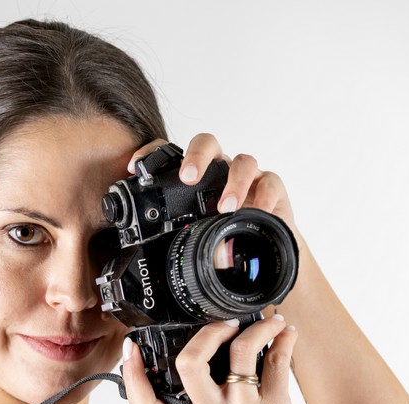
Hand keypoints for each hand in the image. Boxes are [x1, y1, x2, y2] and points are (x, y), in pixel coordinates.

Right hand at [122, 315, 325, 403]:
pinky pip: (279, 362)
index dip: (131, 375)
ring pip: (241, 351)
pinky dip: (285, 339)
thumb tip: (216, 368)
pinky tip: (287, 333)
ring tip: (266, 320)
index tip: (130, 349)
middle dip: (206, 332)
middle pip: (189, 364)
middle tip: (222, 325)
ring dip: (258, 326)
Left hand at [128, 133, 297, 236]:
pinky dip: (264, 197)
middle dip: (197, 156)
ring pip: (242, 162)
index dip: (154, 154)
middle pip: (208, 144)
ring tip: (226, 208)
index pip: (173, 154)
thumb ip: (175, 237)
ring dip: (234, 182)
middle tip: (188, 177)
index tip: (137, 168)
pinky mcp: (271, 187)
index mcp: (197, 178)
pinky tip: (258, 211)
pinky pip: (270, 183)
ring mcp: (247, 177)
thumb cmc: (225, 236)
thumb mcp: (197, 236)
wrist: (263, 250)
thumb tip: (145, 253)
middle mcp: (221, 170)